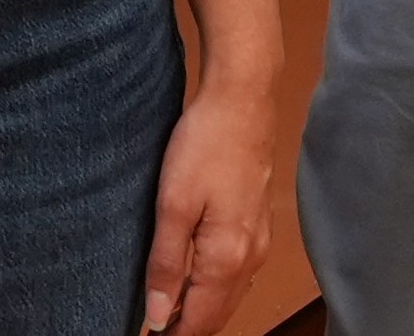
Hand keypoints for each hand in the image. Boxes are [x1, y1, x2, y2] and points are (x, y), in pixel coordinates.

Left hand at [143, 79, 276, 332]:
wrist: (243, 100)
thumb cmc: (206, 144)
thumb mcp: (173, 204)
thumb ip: (167, 264)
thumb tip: (159, 315)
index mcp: (227, 259)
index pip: (201, 322)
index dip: (174, 335)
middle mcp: (251, 257)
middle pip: (219, 314)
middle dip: (188, 326)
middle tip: (154, 326)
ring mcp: (259, 240)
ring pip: (231, 294)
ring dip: (202, 308)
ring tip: (168, 307)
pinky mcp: (258, 223)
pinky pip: (239, 272)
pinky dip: (216, 286)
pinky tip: (196, 276)